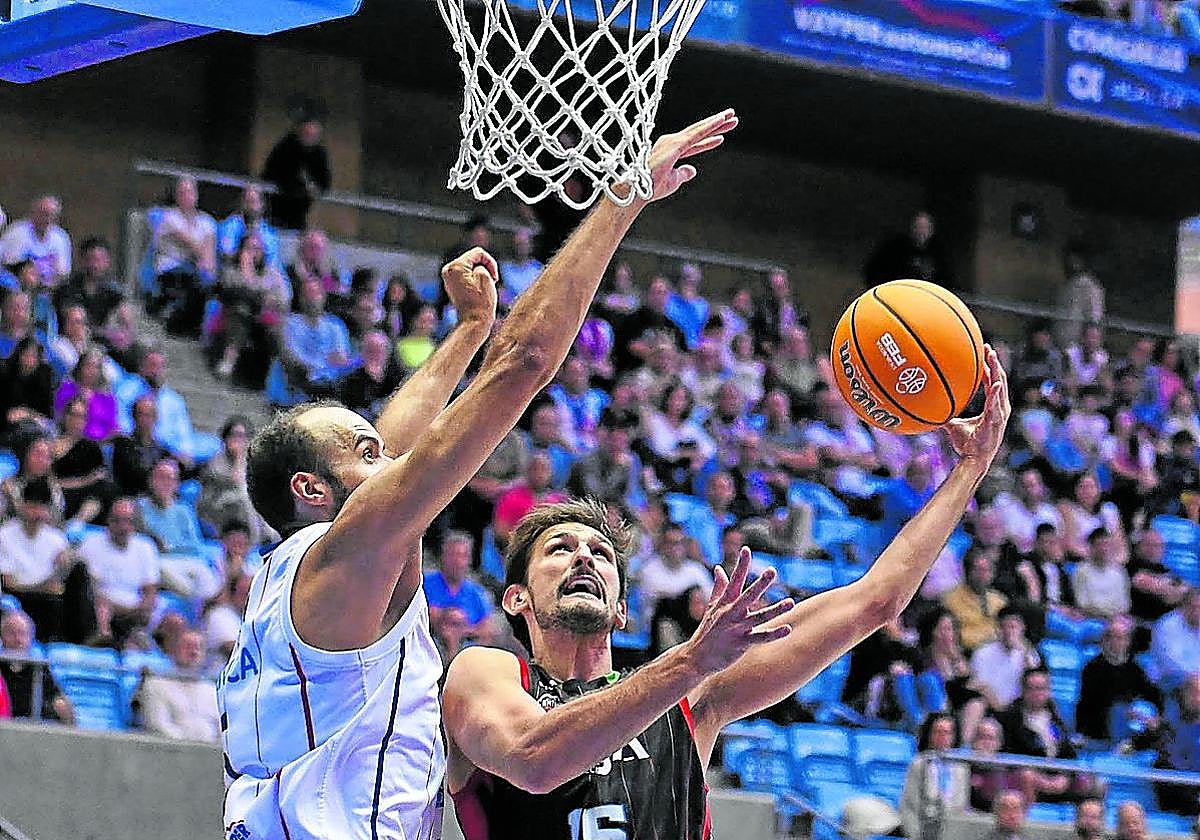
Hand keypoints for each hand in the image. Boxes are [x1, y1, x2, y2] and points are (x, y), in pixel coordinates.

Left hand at [441, 247, 499, 327]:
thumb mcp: (486, 276)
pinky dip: (476, 281)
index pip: (478, 253)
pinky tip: (479, 293)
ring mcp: (449, 279)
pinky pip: (468, 276)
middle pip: (473, 259)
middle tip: (491, 283)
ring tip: (485, 289)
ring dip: (481, 275)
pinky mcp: (453, 287)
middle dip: (485, 268)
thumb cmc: (481, 302)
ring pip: (471, 268)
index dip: (491, 262)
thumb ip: (482, 264)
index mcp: (455, 266)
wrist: (474, 323)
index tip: (494, 278)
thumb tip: (476, 267)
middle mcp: (448, 271)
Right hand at [645, 109, 738, 202]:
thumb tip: (692, 170)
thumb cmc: (650, 187)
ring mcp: (673, 142)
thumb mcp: (672, 181)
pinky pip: (696, 134)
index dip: (708, 140)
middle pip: (698, 133)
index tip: (721, 136)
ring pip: (699, 130)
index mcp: (671, 151)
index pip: (694, 144)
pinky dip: (709, 126)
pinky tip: (720, 120)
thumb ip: (683, 174)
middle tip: (732, 117)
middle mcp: (671, 142)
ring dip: (716, 122)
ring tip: (731, 116)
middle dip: (716, 125)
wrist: (637, 189)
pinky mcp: (676, 144)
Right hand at [683, 547, 793, 674]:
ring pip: (759, 617)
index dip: (741, 565)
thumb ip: (718, 588)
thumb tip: (719, 568)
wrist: (696, 657)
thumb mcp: (711, 607)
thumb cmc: (707, 631)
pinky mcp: (740, 644)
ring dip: (775, 610)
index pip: (734, 580)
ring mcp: (736, 629)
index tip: (746, 549)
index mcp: (724, 603)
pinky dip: (773, 634)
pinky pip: (760, 638)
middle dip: (760, 584)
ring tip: (791, 602)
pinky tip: (787, 629)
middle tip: (772, 571)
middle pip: (748, 596)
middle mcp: (730, 613)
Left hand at [945, 344, 1009, 468]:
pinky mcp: (997, 421)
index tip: (984, 353)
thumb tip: (929, 409)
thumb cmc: (967, 444)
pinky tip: (994, 382)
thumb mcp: (953, 425)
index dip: (988, 368)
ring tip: (992, 357)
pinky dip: (996, 393)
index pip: (991, 382)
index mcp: (992, 406)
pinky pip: (996, 404)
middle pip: (999, 380)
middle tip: (987, 348)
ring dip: (996, 371)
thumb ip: (945, 415)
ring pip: (1000, 387)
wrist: (973, 459)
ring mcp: (1000, 414)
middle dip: (994, 363)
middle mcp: (999, 407)